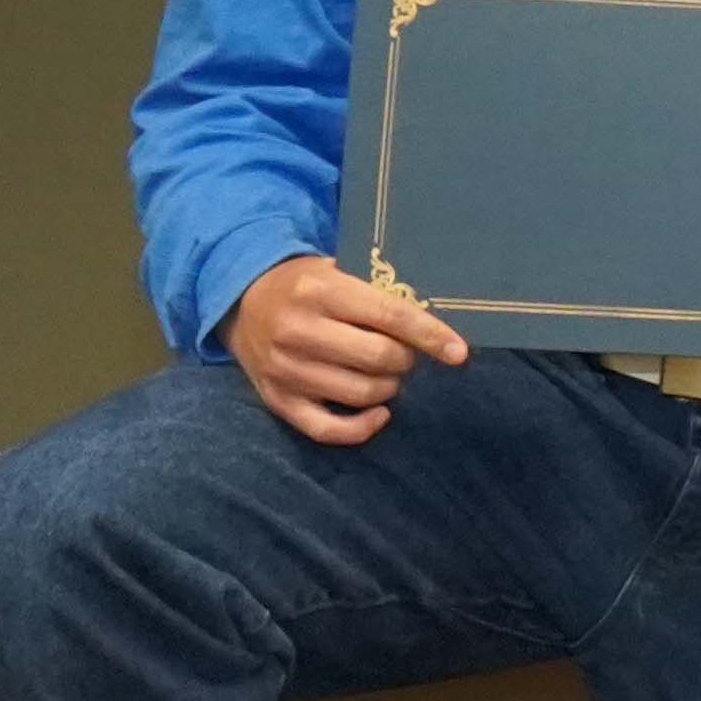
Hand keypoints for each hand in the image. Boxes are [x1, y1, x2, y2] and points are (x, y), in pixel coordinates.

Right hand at [223, 254, 469, 447]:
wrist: (241, 298)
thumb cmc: (305, 285)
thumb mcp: (337, 271)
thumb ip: (379, 296)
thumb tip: (437, 328)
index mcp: (320, 292)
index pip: (389, 316)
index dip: (430, 336)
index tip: (458, 352)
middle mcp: (297, 331)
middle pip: (378, 358)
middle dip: (406, 360)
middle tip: (405, 355)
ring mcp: (284, 369)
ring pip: (360, 394)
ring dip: (388, 389)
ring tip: (386, 374)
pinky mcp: (276, 399)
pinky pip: (327, 430)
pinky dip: (362, 427)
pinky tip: (379, 413)